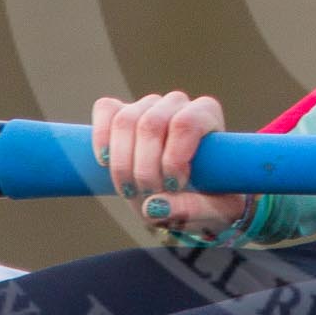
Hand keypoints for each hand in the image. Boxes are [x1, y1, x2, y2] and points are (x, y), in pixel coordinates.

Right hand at [91, 93, 250, 238]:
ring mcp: (148, 105)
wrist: (189, 196)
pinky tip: (106, 163)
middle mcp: (178, 104)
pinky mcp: (121, 111)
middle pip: (151, 124)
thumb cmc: (210, 198)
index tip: (174, 187)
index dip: (173, 157)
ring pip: (125, 121)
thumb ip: (191, 209)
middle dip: (145, 168)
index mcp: (206, 114)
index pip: (185, 123)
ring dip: (122, 163)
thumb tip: (155, 206)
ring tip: (132, 191)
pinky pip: (106, 110)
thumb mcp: (213, 210)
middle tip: (150, 196)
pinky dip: (101, 137)